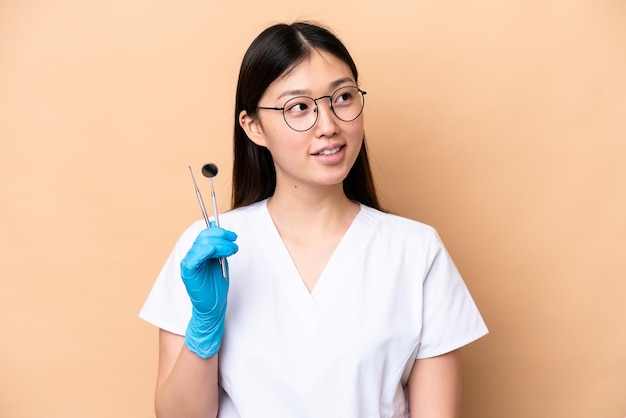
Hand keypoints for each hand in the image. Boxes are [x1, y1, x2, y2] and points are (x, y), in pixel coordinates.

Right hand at [180, 224, 237, 358]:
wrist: (213, 307)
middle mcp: (192, 255)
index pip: (206, 234)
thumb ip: (220, 249)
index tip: (233, 236)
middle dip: (222, 237)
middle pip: (204, 237)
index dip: (220, 231)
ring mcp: (188, 263)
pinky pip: (194, 258)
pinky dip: (205, 251)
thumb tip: (224, 233)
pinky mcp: (188, 272)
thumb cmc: (216, 286)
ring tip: (232, 250)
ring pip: (202, 244)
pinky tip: (215, 251)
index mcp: (199, 252)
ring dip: (220, 244)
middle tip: (234, 243)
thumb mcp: (221, 262)